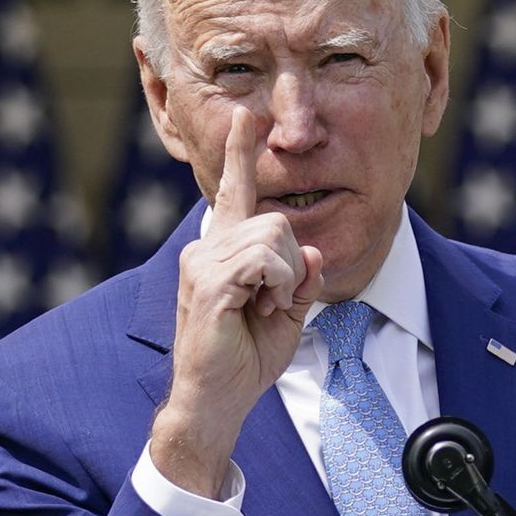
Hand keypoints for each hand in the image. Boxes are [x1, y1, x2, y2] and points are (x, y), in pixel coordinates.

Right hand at [150, 106, 323, 497]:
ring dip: (286, 280)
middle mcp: (207, 246)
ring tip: (263, 307)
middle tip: (275, 301)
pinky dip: (279, 285)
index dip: (241, 152)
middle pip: (276, 221)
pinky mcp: (208, 281)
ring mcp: (202, 261)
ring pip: (275, 237)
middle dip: (293, 265)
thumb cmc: (245, 359)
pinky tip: (262, 307)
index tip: (246, 115)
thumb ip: (302, 277)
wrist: (216, 401)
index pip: (235, 192)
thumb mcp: (288, 310)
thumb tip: (312, 249)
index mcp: (224, 249)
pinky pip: (265, 260)